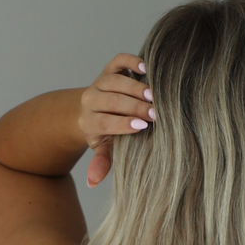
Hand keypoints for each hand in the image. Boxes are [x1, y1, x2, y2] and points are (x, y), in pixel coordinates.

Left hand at [78, 53, 153, 185]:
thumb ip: (101, 163)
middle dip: (134, 106)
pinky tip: (145, 67)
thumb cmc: (105, 135)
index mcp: (89, 122)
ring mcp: (99, 82)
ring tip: (153, 94)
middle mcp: (91, 100)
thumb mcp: (104, 150)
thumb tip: (92, 182)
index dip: (123, 124)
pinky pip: (118, 61)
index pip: (106, 121)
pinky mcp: (109, 68)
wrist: (92, 110)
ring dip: (134, 87)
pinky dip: (130, 61)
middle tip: (154, 112)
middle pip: (112, 100)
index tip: (143, 127)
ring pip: (114, 80)